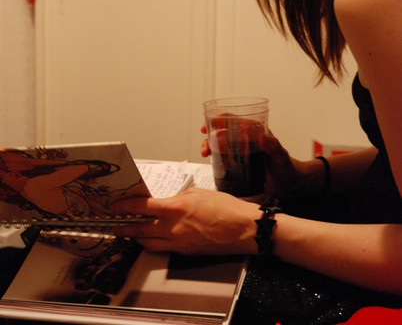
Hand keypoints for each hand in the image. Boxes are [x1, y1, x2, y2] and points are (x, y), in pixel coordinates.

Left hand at [111, 188, 260, 254]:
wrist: (244, 229)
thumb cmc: (226, 208)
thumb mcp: (199, 193)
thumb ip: (179, 198)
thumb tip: (167, 202)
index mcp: (176, 208)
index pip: (142, 207)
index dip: (125, 206)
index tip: (115, 205)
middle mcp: (174, 228)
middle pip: (140, 229)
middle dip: (124, 226)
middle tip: (115, 224)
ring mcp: (179, 243)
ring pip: (149, 243)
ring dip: (137, 237)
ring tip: (130, 232)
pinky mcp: (186, 252)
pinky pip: (164, 248)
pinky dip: (154, 243)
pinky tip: (153, 238)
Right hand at [202, 123, 305, 198]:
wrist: (289, 185)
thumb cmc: (287, 168)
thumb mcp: (281, 157)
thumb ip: (274, 147)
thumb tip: (263, 137)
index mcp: (255, 132)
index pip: (235, 120)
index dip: (219, 119)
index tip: (208, 124)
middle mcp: (246, 140)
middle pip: (223, 131)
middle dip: (210, 135)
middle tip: (205, 145)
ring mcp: (241, 152)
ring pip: (220, 144)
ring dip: (210, 146)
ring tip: (205, 153)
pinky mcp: (238, 165)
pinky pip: (223, 158)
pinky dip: (214, 158)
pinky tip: (210, 163)